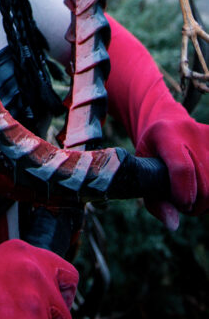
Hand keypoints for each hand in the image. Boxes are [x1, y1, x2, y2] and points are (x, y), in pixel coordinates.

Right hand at [0, 240, 77, 317]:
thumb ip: (26, 273)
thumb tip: (47, 289)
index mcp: (25, 253)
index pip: (69, 276)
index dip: (62, 294)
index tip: (53, 304)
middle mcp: (34, 272)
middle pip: (63, 309)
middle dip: (47, 317)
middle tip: (21, 316)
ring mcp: (34, 300)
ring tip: (6, 317)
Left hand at [106, 15, 208, 228]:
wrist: (165, 120)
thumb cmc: (152, 151)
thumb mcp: (143, 169)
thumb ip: (154, 200)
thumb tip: (174, 225)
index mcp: (165, 135)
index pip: (182, 170)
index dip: (184, 195)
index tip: (181, 206)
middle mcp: (189, 131)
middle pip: (206, 183)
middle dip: (197, 203)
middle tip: (185, 204)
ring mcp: (208, 134)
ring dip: (208, 199)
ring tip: (195, 195)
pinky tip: (204, 184)